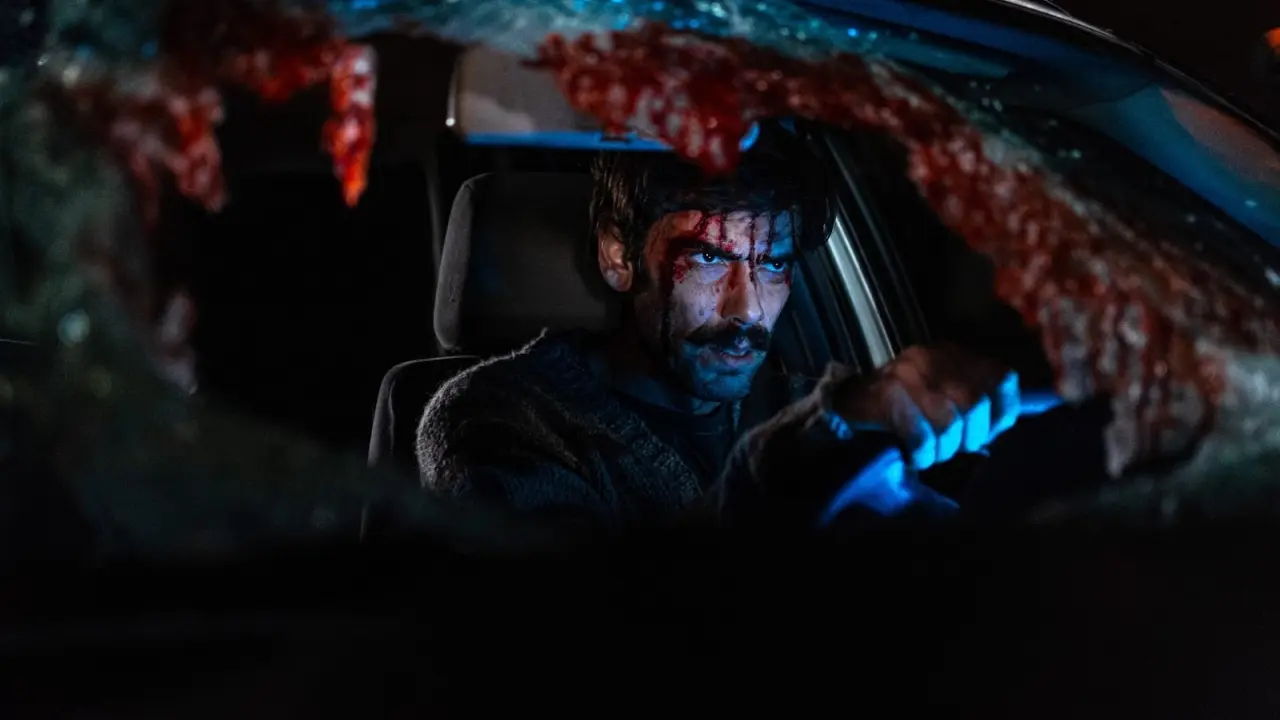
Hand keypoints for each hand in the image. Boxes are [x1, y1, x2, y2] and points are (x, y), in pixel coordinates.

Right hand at [833, 345, 1020, 469]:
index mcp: (949, 354)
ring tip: (929, 452)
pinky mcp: (886, 398)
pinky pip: (921, 437)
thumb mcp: (940, 393)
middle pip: (976, 405)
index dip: (1003, 411)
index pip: (1001, 378)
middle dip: (969, 437)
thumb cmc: (899, 407)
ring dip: (941, 449)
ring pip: (949, 424)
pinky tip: (912, 455)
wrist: (842, 407)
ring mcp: (907, 376)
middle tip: (951, 447)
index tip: (989, 431)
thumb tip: (1006, 419)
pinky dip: (920, 454)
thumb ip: (973, 399)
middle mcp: (930, 358)